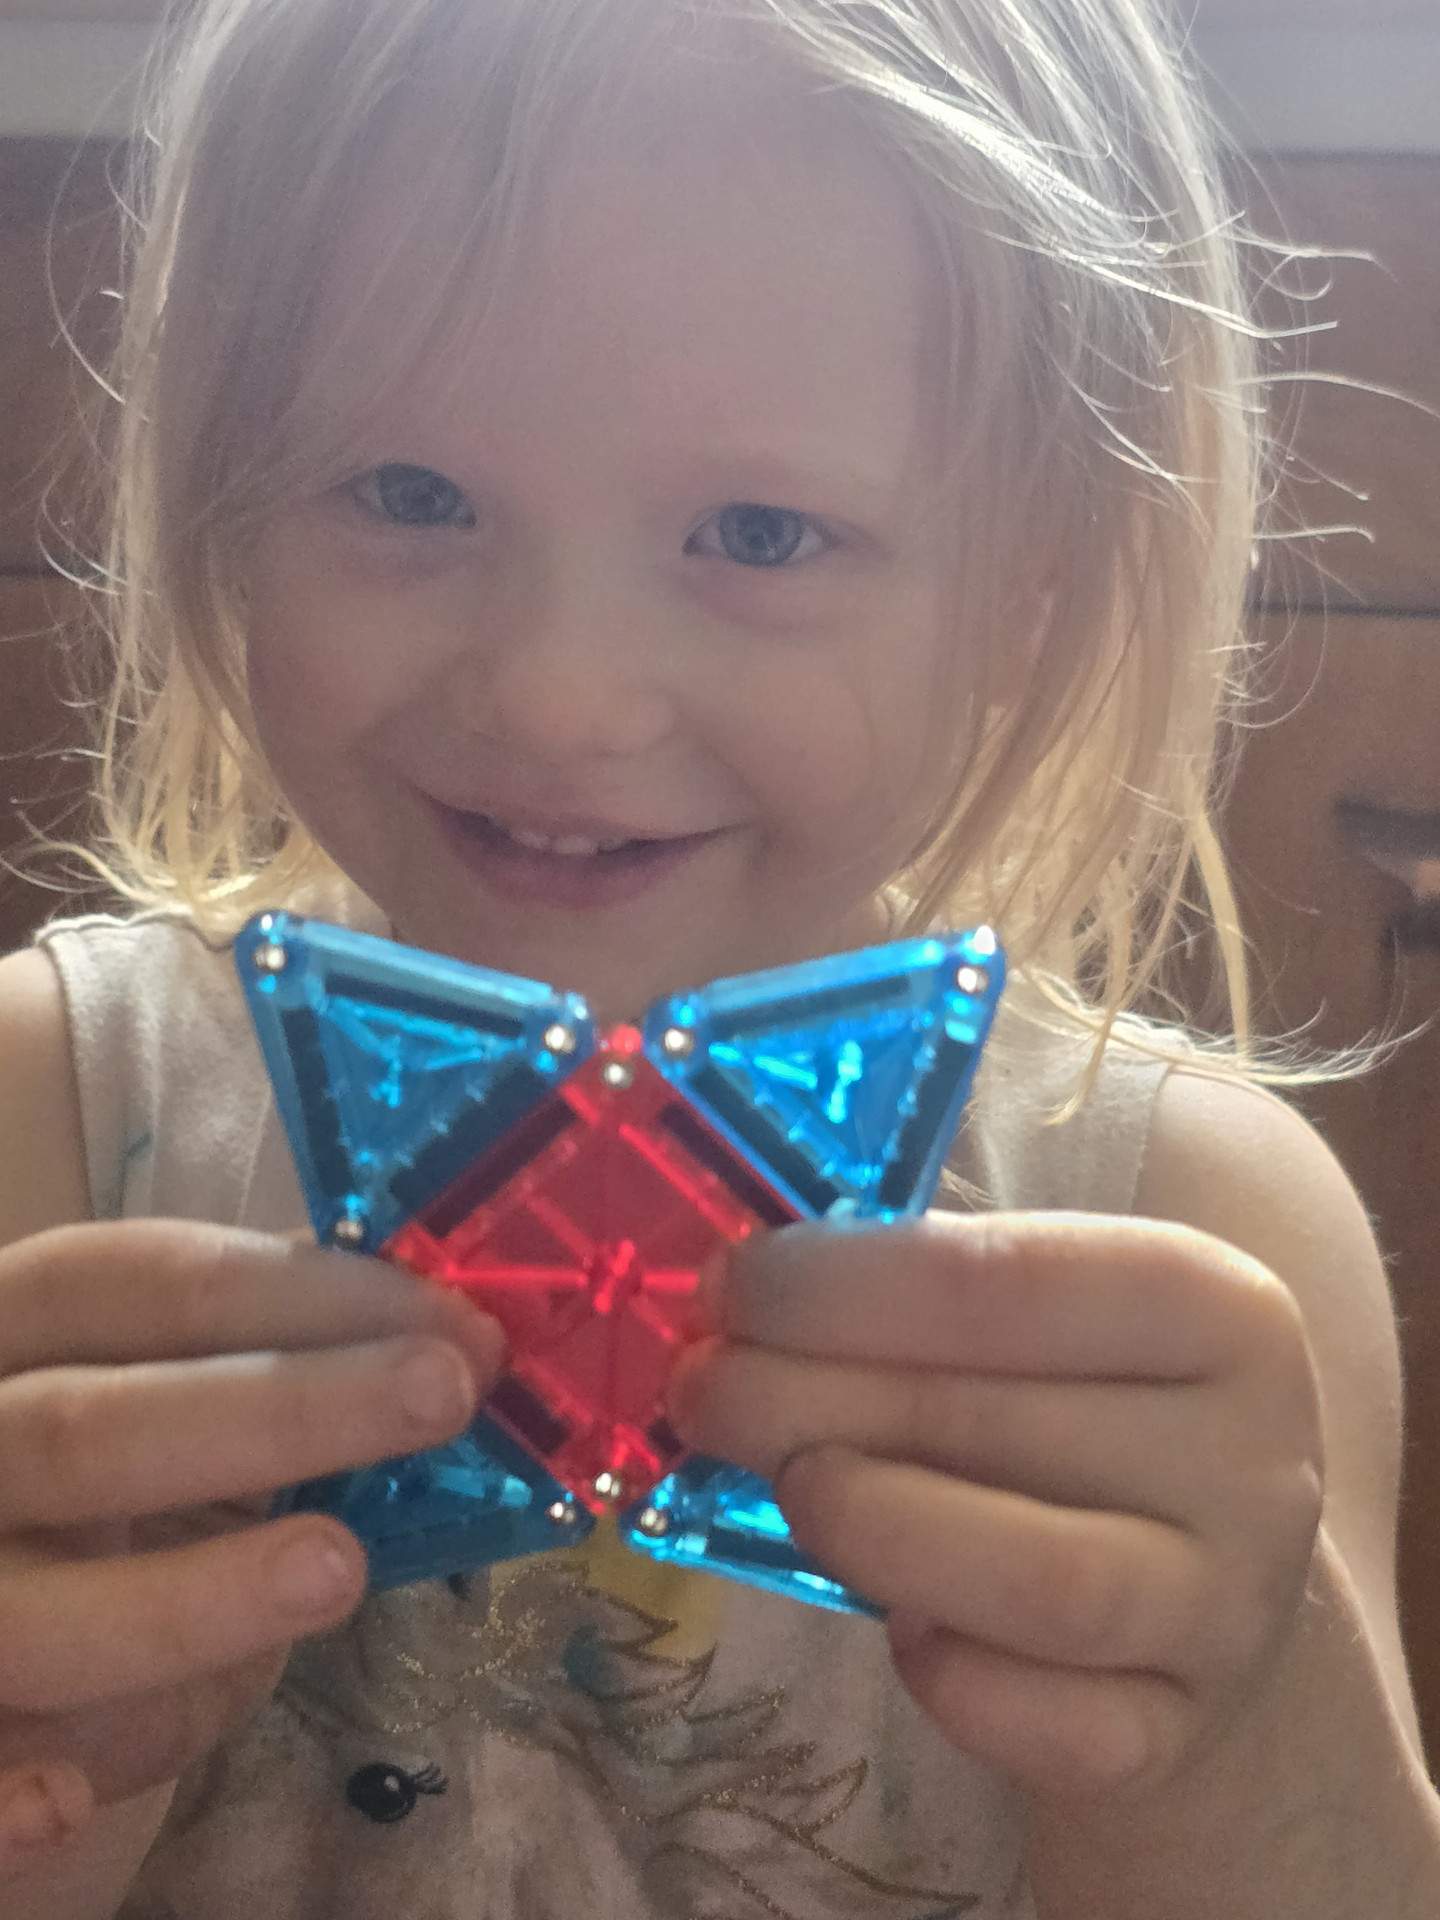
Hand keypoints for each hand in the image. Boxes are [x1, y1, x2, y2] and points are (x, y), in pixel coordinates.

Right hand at [0, 1219, 502, 1878]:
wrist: (9, 1621)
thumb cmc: (103, 1480)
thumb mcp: (161, 1385)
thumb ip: (267, 1352)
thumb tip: (447, 1328)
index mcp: (16, 1330)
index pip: (137, 1284)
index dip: (298, 1293)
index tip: (450, 1320)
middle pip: (88, 1429)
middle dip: (279, 1411)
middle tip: (443, 1395)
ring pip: (31, 1616)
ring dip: (185, 1600)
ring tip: (338, 1571)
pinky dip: (2, 1801)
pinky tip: (61, 1807)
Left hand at [668, 1211, 1324, 1804]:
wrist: (1203, 1571)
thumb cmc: (1080, 1403)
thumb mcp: (1043, 1311)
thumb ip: (920, 1280)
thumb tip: (731, 1279)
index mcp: (1217, 1304)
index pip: (1008, 1280)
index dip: (841, 1284)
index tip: (727, 1284)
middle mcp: (1252, 1454)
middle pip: (994, 1422)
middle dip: (806, 1398)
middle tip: (699, 1388)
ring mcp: (1230, 1607)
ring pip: (1041, 1584)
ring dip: (874, 1529)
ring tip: (788, 1487)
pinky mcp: (1182, 1730)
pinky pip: (1055, 1728)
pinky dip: (953, 1680)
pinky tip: (900, 1624)